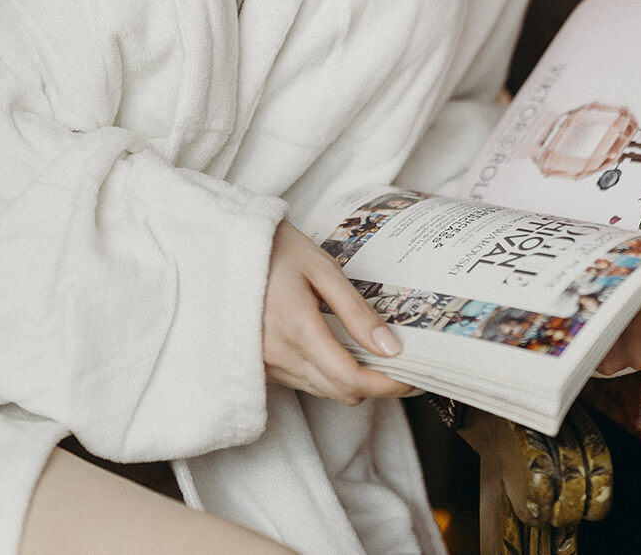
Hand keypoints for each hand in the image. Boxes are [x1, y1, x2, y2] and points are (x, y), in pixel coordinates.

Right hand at [262, 220, 412, 404]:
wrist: (226, 248)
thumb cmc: (277, 250)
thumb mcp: (322, 269)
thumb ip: (356, 311)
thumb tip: (391, 347)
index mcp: (298, 329)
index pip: (352, 379)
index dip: (388, 384)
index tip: (414, 375)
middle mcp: (280, 356)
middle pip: (342, 393)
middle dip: (376, 384)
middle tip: (397, 360)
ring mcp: (267, 364)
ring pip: (324, 391)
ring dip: (351, 380)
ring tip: (369, 352)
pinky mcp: (261, 366)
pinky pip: (304, 383)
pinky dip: (326, 374)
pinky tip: (335, 348)